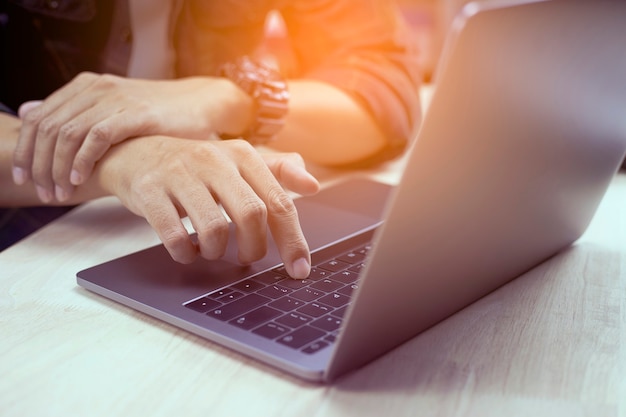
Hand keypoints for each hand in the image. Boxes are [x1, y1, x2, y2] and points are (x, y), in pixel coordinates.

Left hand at [13, 72, 249, 202]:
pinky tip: (79, 178)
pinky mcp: (135, 113)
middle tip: (42, 192)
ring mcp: (115, 99)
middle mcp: (96, 88)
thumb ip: (72, 112)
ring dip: (57, 168)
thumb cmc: (159, 115)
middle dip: (38, 165)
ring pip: (67, 134)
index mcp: (86, 86)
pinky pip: (97, 136)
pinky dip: (82, 159)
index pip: (39, 117)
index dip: (25, 150)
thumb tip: (27, 111)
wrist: (201, 104)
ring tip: (60, 192)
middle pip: (47, 127)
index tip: (23, 177)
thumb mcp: (112, 109)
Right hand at [98, 136, 318, 278]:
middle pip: (251, 215)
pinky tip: (187, 250)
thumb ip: (278, 172)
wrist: (135, 152)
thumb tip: (313, 185)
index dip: (293, 240)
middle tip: (247, 259)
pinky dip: (185, 253)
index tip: (299, 270)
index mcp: (242, 155)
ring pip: (214, 229)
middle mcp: (214, 160)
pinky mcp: (150, 192)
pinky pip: (175, 236)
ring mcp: (180, 175)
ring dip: (217, 252)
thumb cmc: (197, 166)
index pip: (278, 202)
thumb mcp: (239, 162)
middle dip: (254, 249)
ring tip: (212, 249)